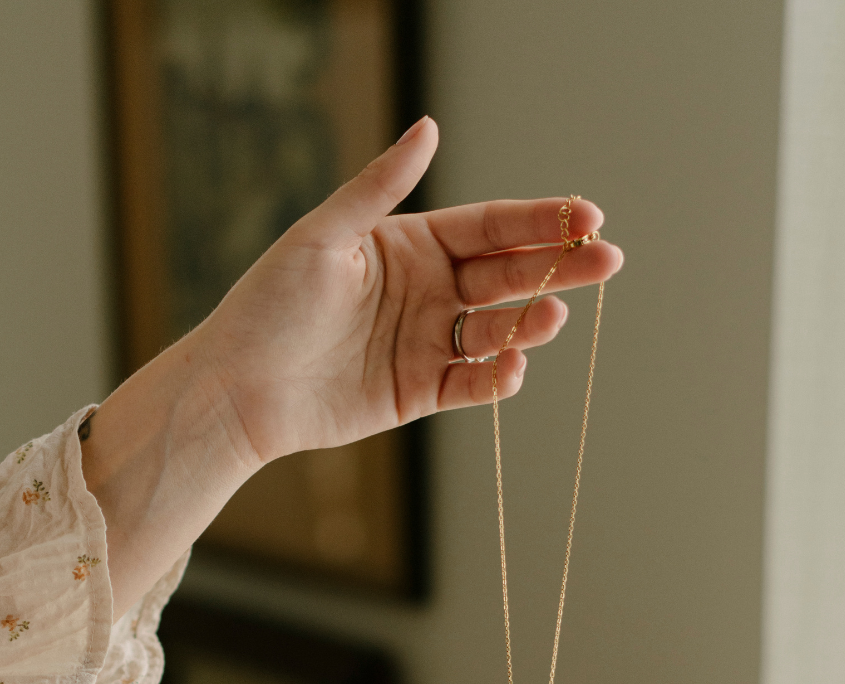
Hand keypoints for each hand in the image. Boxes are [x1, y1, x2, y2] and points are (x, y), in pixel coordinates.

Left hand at [81, 119, 623, 609]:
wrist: (239, 388)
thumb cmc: (269, 304)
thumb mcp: (324, 235)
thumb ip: (381, 187)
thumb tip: (429, 128)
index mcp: (411, 244)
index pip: (490, 227)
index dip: (538, 221)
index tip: (586, 216)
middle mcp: (428, 292)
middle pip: (509, 276)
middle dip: (558, 267)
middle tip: (606, 260)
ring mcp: (427, 344)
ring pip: (495, 331)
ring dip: (529, 324)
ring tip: (553, 318)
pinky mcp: (418, 394)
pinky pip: (468, 384)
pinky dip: (493, 379)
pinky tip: (512, 368)